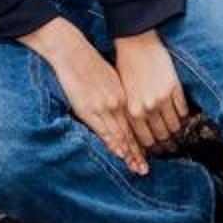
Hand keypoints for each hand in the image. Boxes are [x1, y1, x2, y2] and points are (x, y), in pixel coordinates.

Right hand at [26, 19, 148, 174]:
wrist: (73, 52)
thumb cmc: (91, 63)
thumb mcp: (112, 78)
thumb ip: (119, 95)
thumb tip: (125, 109)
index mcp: (124, 95)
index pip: (137, 124)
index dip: (143, 141)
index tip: (149, 154)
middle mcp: (118, 103)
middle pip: (132, 133)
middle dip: (139, 153)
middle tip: (145, 169)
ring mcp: (105, 108)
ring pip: (121, 136)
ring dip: (129, 154)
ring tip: (137, 168)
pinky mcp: (89, 110)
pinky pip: (104, 131)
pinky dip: (113, 144)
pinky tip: (120, 154)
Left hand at [113, 31, 187, 149]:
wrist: (135, 42)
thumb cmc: (126, 68)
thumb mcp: (124, 95)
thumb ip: (132, 115)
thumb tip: (141, 135)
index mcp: (132, 112)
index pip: (145, 140)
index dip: (153, 148)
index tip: (158, 151)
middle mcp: (147, 108)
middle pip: (162, 136)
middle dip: (168, 144)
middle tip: (172, 147)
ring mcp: (162, 99)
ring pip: (175, 126)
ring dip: (178, 132)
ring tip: (179, 135)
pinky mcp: (175, 88)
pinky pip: (183, 110)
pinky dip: (184, 116)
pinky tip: (183, 117)